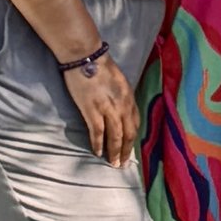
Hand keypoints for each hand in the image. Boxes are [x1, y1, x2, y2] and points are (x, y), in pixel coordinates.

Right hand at [62, 51, 140, 166]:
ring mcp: (108, 109)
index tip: (130, 148)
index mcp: (129, 97)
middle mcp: (123, 105)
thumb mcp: (119, 81)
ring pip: (115, 136)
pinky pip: (97, 132)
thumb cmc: (100, 66)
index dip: (132, 138)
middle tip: (122, 163)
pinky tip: (97, 152)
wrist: (85, 56)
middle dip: (126, 150)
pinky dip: (98, 144)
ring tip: (113, 163)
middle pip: (128, 133)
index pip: (135, 123)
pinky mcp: (92, 110)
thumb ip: (121, 96)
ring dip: (115, 152)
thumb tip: (120, 109)